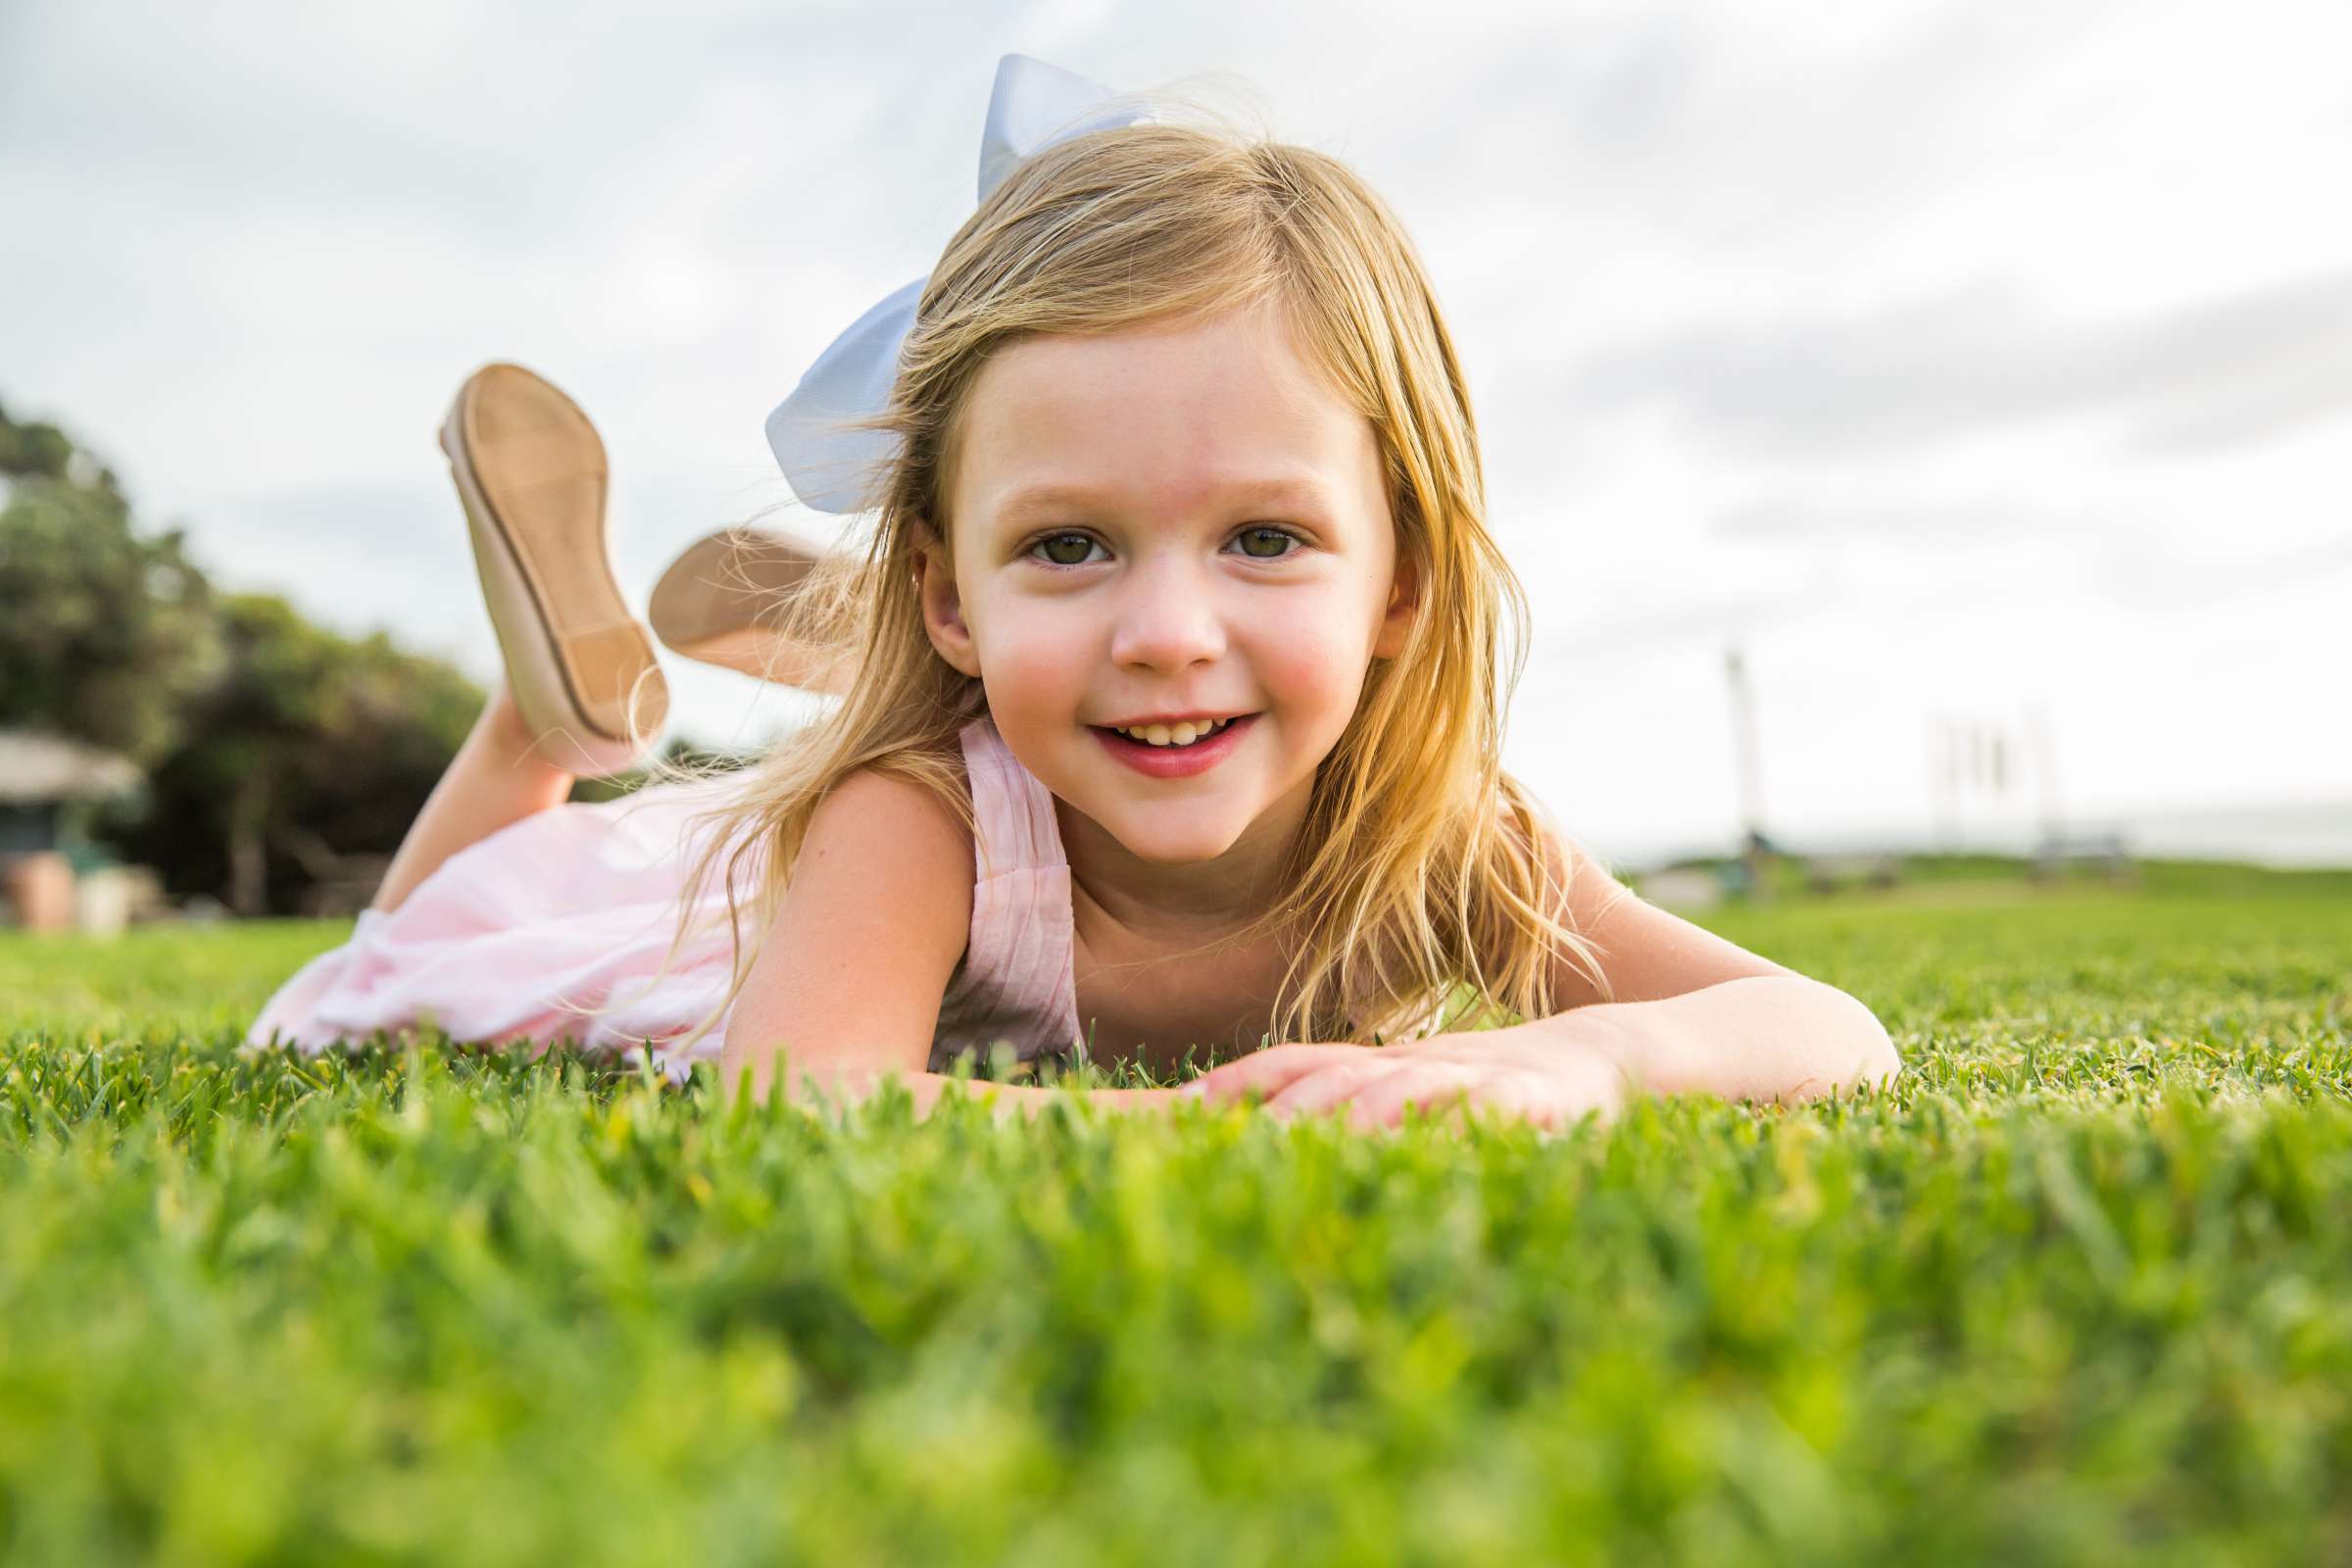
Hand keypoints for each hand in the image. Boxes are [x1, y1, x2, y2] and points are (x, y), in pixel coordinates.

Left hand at [1175, 1017, 1637, 1132]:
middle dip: (1273, 1103)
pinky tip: (1443, 1134)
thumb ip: (1333, 1116)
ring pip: (1402, 1089)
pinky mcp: (1533, 1103)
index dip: (1236, 1083)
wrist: (1598, 1057)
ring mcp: (1469, 1082)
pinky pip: (1496, 1108)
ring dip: (1356, 1111)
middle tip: (1219, 1134)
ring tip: (1309, 1135)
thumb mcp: (1401, 1102)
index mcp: (1372, 1071)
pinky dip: (1465, 1119)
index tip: (1178, 1108)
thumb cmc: (1479, 1090)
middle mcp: (1409, 1069)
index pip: (1289, 1068)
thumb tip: (1251, 1142)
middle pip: (1332, 1077)